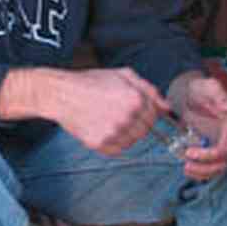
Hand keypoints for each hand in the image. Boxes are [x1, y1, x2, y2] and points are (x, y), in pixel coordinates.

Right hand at [48, 67, 168, 154]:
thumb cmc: (90, 82)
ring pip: (132, 142)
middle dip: (134, 124)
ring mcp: (113, 132)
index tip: (127, 108)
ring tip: (106, 120)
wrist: (60, 93)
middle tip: (115, 114)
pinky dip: (111, 143)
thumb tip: (167, 108)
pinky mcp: (99, 143)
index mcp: (136, 100)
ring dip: (123, 134)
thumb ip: (149, 89)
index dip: (143, 113)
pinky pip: (116, 150)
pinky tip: (100, 128)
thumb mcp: (122, 75)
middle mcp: (127, 117)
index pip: (154, 117)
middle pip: (144, 131)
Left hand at [167, 71, 226, 180]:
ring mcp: (223, 143)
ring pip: (219, 167)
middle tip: (186, 163)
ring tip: (185, 168)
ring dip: (203, 172)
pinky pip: (211, 166)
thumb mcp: (207, 86)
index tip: (191, 152)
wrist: (191, 93)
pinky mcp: (213, 148)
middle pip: (226, 161)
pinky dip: (201, 171)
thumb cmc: (200, 88)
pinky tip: (186, 169)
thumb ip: (218, 94)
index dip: (212, 154)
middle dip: (207, 166)